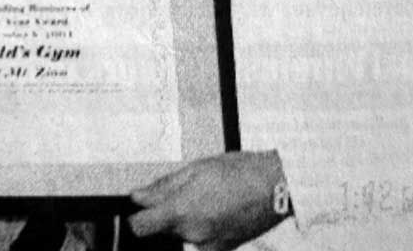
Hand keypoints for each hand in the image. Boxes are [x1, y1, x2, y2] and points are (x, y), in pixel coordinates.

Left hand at [128, 150, 287, 250]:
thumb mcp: (195, 169)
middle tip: (185, 192)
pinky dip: (202, 227)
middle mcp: (192, 234)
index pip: (140, 228)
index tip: (141, 208)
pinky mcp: (223, 248)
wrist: (275, 187)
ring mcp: (209, 245)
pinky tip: (215, 209)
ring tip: (204, 198)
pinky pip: (201, 240)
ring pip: (182, 234)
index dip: (137, 217)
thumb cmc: (238, 172)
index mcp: (181, 211)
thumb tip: (138, 197)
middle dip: (166, 213)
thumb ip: (163, 186)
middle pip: (163, 229)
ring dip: (185, 220)